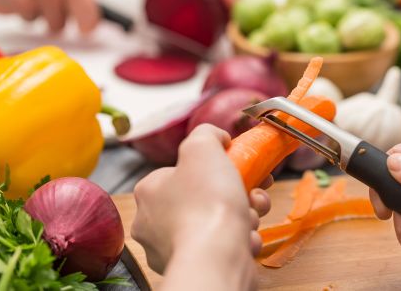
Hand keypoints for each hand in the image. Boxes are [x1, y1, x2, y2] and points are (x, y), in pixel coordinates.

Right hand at [0, 0, 98, 33]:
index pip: (89, 17)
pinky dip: (12, 5)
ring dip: (32, 9)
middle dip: (54, 15)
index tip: (83, 27)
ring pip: (36, 21)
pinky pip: (15, 16)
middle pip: (60, 25)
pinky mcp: (2, 5)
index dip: (86, 25)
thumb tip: (87, 12)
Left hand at [131, 124, 269, 290]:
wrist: (217, 257)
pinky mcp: (194, 267)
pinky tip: (245, 239)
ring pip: (216, 222)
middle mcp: (153, 223)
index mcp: (149, 192)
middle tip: (252, 192)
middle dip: (235, 193)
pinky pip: (222, 246)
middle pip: (204, 196)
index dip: (215, 166)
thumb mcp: (204, 147)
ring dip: (242, 216)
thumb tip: (217, 138)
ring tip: (250, 216)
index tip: (238, 166)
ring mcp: (171, 249)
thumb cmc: (207, 203)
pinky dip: (239, 241)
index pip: (182, 171)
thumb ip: (207, 134)